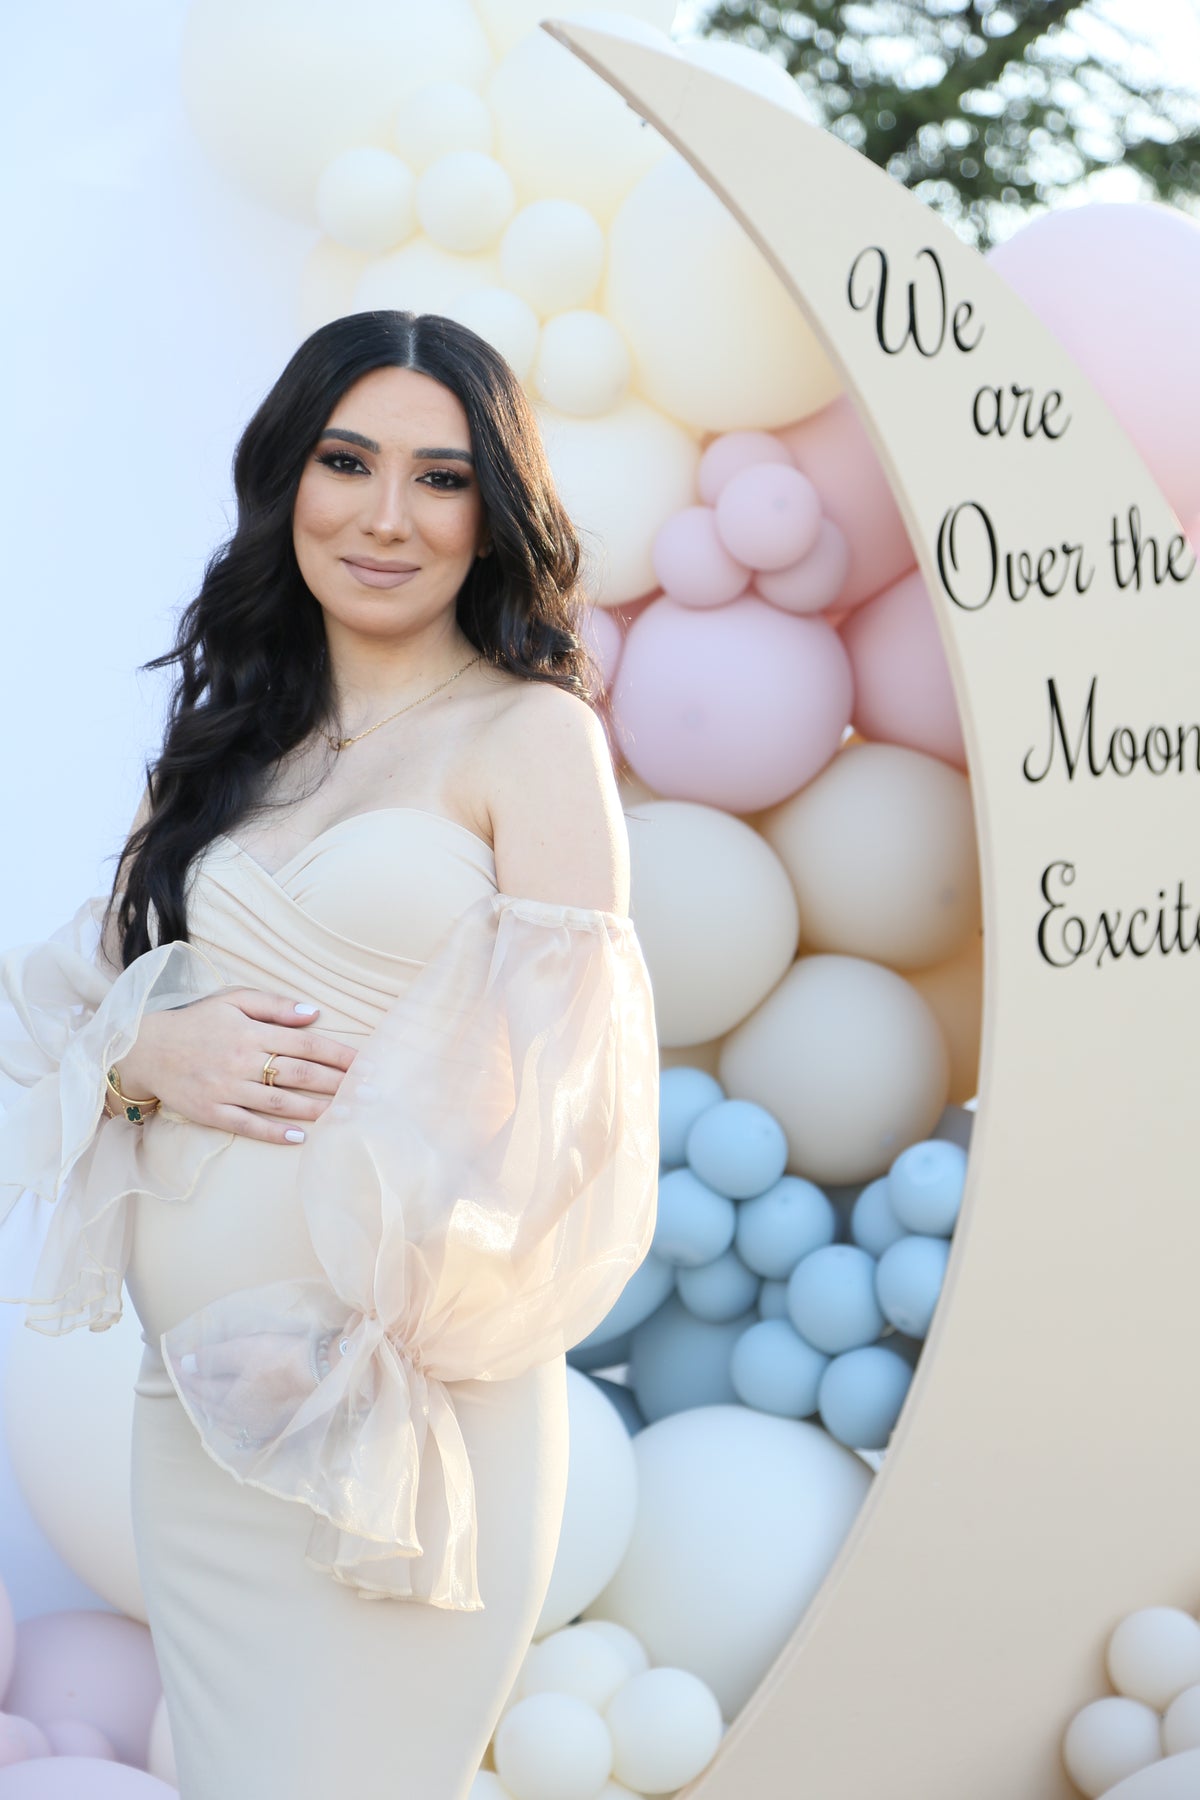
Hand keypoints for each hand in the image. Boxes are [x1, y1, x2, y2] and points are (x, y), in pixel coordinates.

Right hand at [113, 988, 356, 1144]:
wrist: (145, 1049)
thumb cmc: (196, 1022)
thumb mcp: (232, 1000)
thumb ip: (273, 1005)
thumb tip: (313, 1013)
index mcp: (251, 1031)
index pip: (305, 1044)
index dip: (338, 1054)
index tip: (364, 1063)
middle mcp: (241, 1060)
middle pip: (299, 1073)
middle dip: (337, 1083)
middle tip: (366, 1093)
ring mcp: (226, 1088)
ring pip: (279, 1101)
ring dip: (314, 1108)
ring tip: (343, 1114)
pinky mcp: (212, 1112)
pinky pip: (248, 1125)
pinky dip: (275, 1132)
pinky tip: (300, 1136)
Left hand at [177, 1331, 319, 1443]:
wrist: (326, 1377)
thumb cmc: (283, 1359)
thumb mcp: (246, 1349)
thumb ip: (214, 1358)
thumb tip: (186, 1364)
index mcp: (229, 1399)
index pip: (199, 1385)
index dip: (185, 1371)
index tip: (174, 1360)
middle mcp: (239, 1418)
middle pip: (209, 1406)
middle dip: (195, 1391)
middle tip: (185, 1378)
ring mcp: (258, 1426)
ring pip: (225, 1421)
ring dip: (211, 1409)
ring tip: (204, 1400)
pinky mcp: (276, 1428)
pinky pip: (245, 1429)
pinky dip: (232, 1422)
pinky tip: (235, 1420)